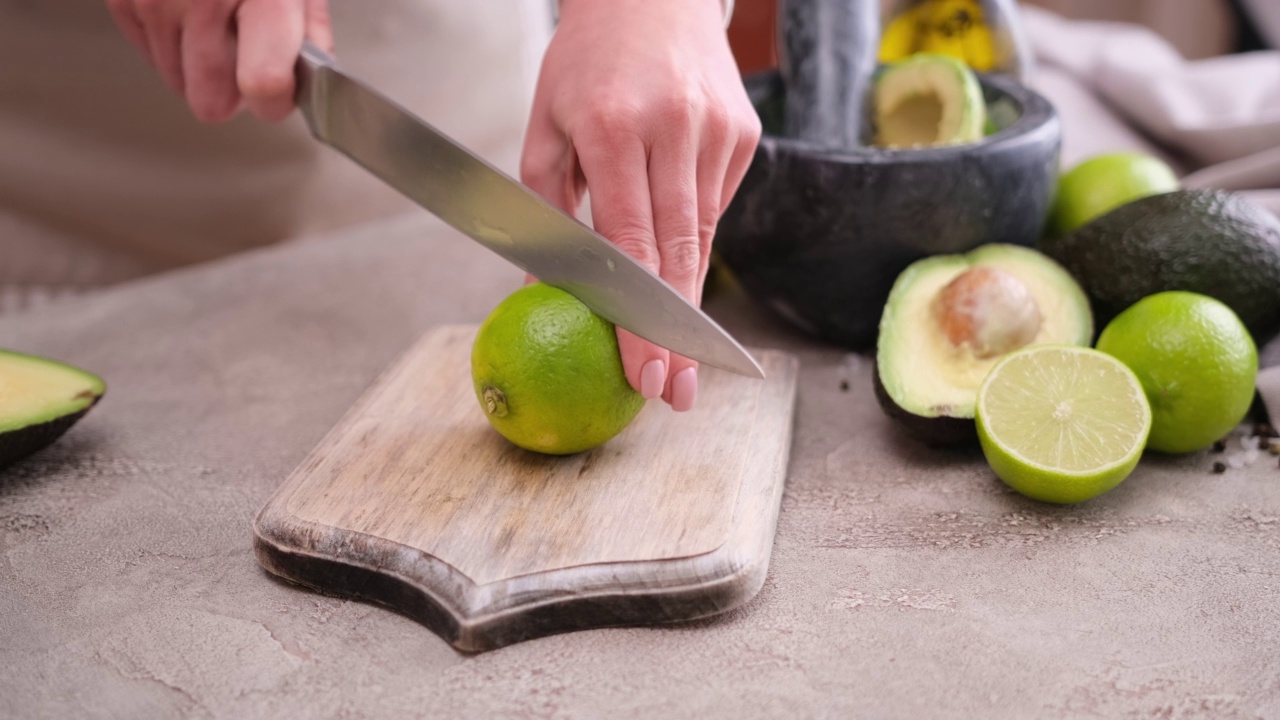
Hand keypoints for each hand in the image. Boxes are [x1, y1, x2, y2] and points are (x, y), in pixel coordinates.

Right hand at [106, 0, 331, 121]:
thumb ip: (310, 26)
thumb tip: (311, 73)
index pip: (263, 82)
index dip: (275, 102)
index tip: (280, 95)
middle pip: (209, 101)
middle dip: (232, 93)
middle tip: (246, 59)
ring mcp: (155, 0)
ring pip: (176, 83)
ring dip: (199, 66)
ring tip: (216, 19)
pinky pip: (148, 53)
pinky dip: (170, 41)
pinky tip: (188, 9)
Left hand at [521, 0, 760, 411]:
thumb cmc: (587, 63)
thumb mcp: (545, 126)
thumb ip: (544, 211)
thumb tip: (543, 292)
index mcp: (617, 127)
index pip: (633, 244)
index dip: (638, 317)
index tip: (642, 370)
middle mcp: (677, 129)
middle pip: (682, 254)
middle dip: (677, 335)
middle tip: (674, 394)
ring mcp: (720, 132)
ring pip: (704, 236)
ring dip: (688, 299)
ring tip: (681, 354)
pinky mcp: (745, 135)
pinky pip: (715, 205)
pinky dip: (691, 233)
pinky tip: (671, 235)